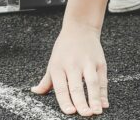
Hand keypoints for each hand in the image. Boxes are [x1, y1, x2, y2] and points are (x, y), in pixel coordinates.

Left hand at [31, 0, 110, 115]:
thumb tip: (35, 91)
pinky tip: (104, 103)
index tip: (69, 112)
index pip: (60, 87)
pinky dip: (104, 93)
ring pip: (92, 83)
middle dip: (81, 102)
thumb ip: (45, 80)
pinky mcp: (100, 62)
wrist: (80, 28)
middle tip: (84, 114)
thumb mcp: (52, 62)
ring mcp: (87, 63)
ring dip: (95, 98)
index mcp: (58, 66)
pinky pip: (102, 80)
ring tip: (96, 111)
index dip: (65, 100)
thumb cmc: (64, 48)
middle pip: (76, 86)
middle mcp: (72, 65)